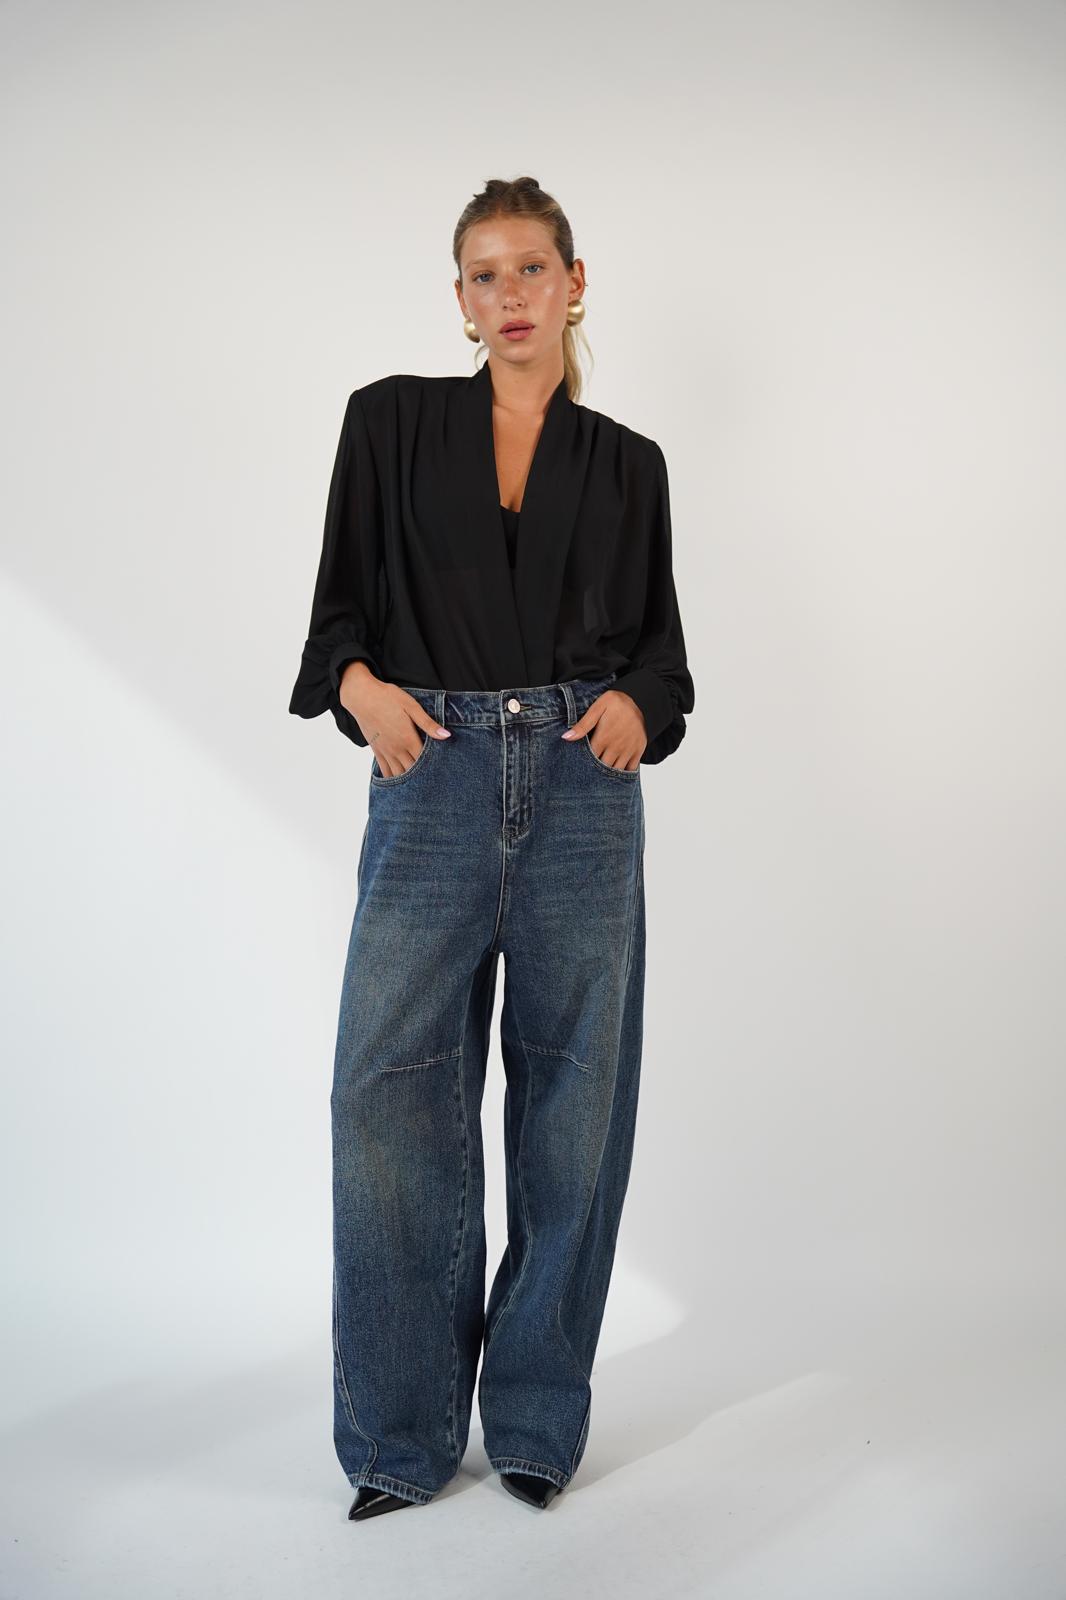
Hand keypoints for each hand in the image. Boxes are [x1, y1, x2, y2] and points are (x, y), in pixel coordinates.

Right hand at [340, 662, 450, 776]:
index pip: (425, 760)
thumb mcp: (411, 706)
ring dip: (408, 781)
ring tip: (419, 786)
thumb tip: (446, 735)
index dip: (434, 766)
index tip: (443, 769)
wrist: (361, 696)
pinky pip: (384, 771)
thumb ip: (428, 723)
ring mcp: (385, 751)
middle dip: (423, 776)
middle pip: (413, 770)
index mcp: (408, 738)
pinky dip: (392, 778)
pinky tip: (399, 783)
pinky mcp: (376, 751)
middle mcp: (397, 749)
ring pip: (399, 774)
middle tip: (433, 780)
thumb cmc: (387, 698)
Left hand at [561, 689, 645, 770]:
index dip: (584, 763)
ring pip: (616, 770)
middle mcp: (615, 747)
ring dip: (608, 773)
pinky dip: (624, 772)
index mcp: (603, 738)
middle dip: (595, 770)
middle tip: (590, 769)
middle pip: (602, 768)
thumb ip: (583, 725)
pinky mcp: (638, 751)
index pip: (589, 759)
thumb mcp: (597, 708)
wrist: (642, 700)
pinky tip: (617, 769)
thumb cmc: (616, 703)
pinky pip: (631, 769)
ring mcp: (628, 750)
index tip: (580, 763)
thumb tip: (566, 737)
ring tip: (602, 770)